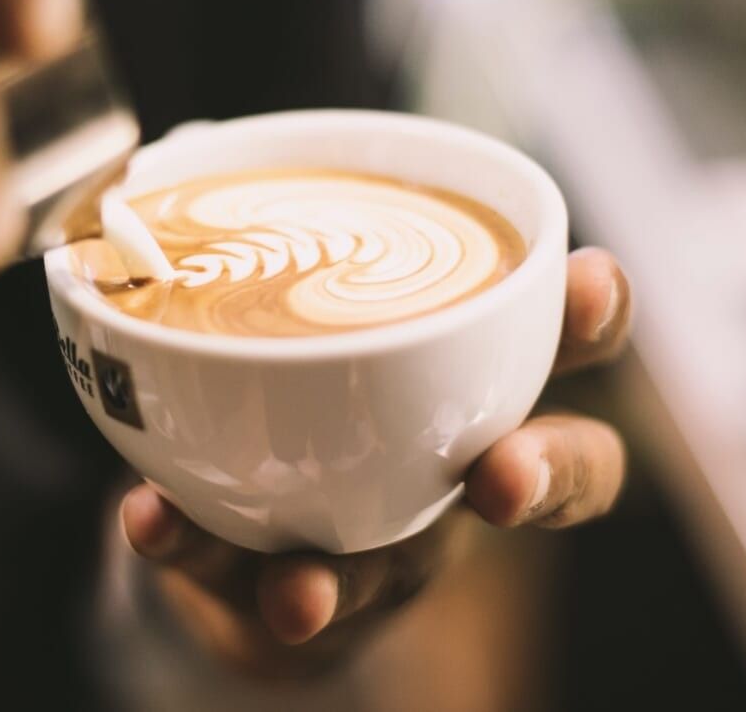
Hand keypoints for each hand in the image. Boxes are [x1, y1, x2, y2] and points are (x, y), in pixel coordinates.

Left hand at [120, 248, 631, 675]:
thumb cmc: (296, 387)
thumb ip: (260, 231)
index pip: (566, 343)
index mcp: (474, 378)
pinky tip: (151, 521)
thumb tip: (184, 142)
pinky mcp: (292, 603)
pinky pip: (242, 586)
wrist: (235, 535)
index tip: (588, 278)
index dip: (594, 315)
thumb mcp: (295, 301)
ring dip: (341, 579)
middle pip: (551, 478)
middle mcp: (452, 470)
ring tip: (298, 586)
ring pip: (389, 575)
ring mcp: (383, 551)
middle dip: (544, 474)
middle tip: (502, 475)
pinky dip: (193, 547)